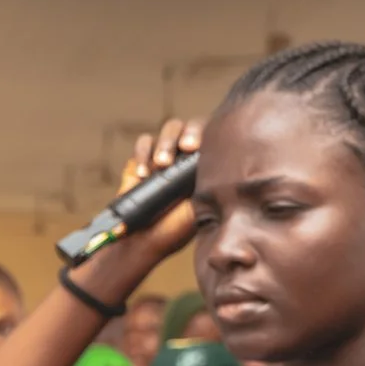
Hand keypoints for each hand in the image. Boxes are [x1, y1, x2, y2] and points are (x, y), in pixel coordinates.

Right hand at [112, 119, 204, 263]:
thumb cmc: (174, 229)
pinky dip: (143, 153)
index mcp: (207, 164)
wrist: (142, 240)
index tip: (196, 148)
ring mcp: (166, 154)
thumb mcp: (199, 206)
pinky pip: (146, 141)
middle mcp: (188, 155)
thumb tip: (222, 162)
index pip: (213, 136)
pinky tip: (143, 174)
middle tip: (185, 147)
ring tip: (160, 165)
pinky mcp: (143, 158)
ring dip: (165, 144)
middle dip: (186, 133)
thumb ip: (210, 182)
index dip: (206, 134)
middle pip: (192, 125)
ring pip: (171, 128)